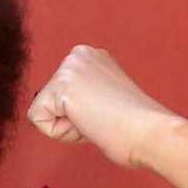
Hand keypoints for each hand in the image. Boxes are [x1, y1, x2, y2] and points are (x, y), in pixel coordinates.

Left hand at [26, 46, 184, 171]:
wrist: (150, 132)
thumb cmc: (134, 126)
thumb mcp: (104, 101)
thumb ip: (85, 97)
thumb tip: (68, 106)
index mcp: (91, 56)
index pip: (59, 97)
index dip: (80, 115)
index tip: (106, 112)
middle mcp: (79, 54)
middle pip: (48, 103)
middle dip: (70, 120)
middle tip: (102, 118)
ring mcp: (70, 67)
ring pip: (42, 112)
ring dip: (68, 127)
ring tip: (97, 120)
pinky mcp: (62, 85)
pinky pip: (38, 120)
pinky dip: (60, 132)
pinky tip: (88, 122)